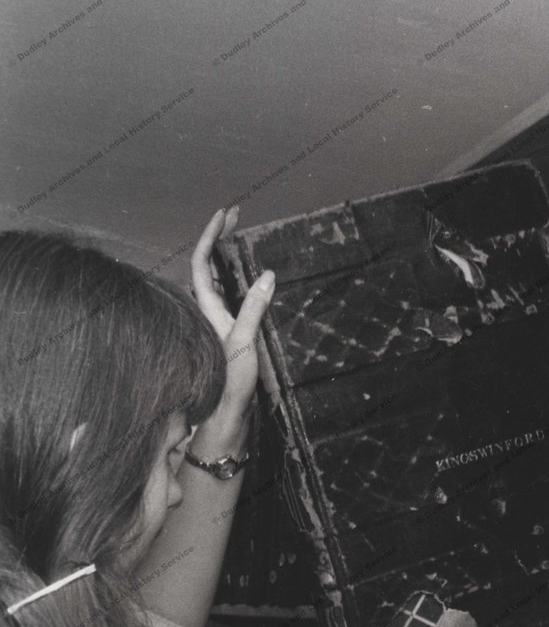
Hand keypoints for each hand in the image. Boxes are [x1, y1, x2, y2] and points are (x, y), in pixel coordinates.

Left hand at [190, 205, 275, 440]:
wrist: (226, 413)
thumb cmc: (231, 381)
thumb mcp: (244, 342)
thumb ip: (254, 309)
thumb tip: (268, 275)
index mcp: (207, 309)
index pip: (202, 263)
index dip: (211, 236)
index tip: (225, 213)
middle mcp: (208, 310)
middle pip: (207, 264)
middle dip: (219, 237)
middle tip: (235, 214)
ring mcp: (217, 320)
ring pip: (217, 278)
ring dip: (225, 254)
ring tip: (237, 233)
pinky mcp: (227, 330)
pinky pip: (229, 293)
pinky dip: (235, 275)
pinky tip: (246, 274)